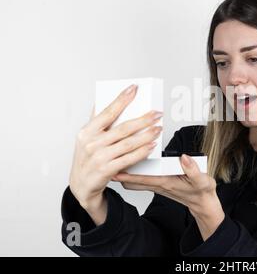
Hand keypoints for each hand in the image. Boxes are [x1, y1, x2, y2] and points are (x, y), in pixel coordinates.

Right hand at [69, 84, 162, 210]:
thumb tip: (102, 99)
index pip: (107, 112)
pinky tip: (151, 145)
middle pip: (123, 128)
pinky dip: (142, 152)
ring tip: (158, 128)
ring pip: (128, 143)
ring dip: (146, 135)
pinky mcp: (107, 170)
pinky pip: (129, 159)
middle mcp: (91, 143)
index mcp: (86, 132)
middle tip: (157, 113)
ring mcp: (99, 158)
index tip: (134, 88)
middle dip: (143, 119)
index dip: (121, 99)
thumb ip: (96, 120)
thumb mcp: (86, 138)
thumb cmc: (87, 158)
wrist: (81, 185)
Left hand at [113, 154, 224, 239]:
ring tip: (116, 158)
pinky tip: (132, 162)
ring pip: (134, 181)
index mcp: (166, 183)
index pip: (141, 179)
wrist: (203, 203)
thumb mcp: (202, 181)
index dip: (127, 174)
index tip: (114, 166)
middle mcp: (158, 184)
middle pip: (131, 182)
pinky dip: (134, 172)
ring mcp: (157, 185)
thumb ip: (193, 170)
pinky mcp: (159, 183)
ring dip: (125, 172)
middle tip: (109, 160)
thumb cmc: (201, 192)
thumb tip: (183, 157)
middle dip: (120, 173)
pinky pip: (141, 179)